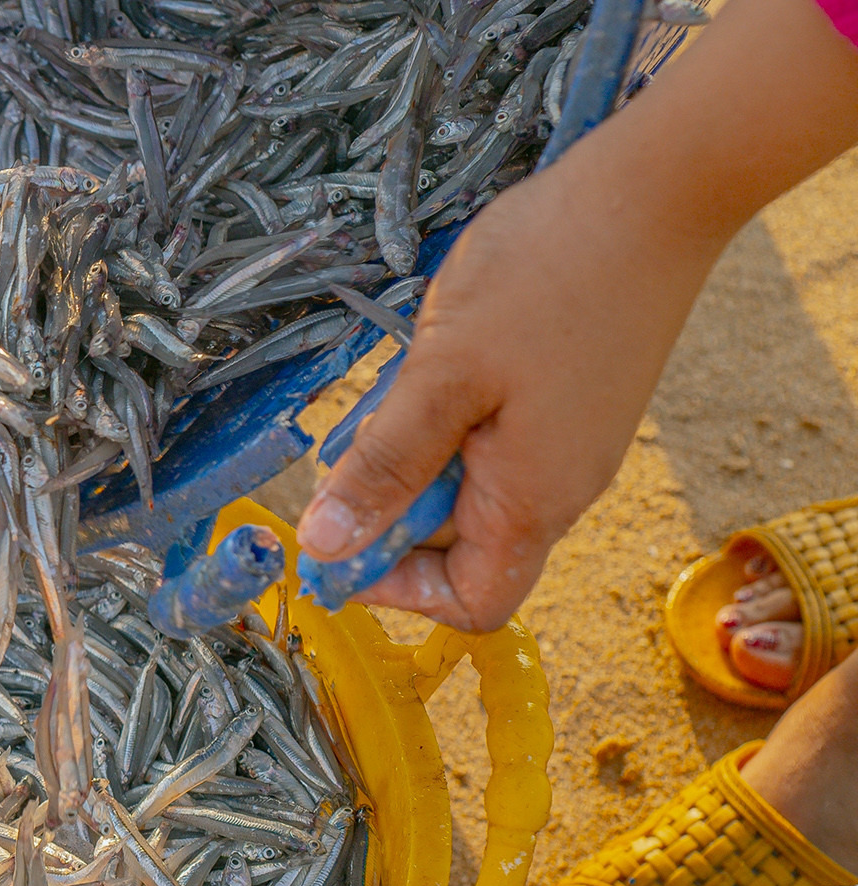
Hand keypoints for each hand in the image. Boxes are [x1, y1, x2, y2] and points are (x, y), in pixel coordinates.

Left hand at [295, 0, 857, 630]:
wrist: (654, 189)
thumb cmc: (548, 272)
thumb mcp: (441, 372)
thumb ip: (384, 464)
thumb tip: (326, 546)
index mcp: (531, 501)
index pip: (468, 603)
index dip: (395, 587)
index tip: (339, 535)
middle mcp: (560, 490)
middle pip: (464, 551)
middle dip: (396, 512)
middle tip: (356, 444)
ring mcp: (571, 447)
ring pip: (473, 492)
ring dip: (417, 459)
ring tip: (401, 391)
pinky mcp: (570, 405)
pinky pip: (495, 446)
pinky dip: (448, 423)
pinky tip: (435, 366)